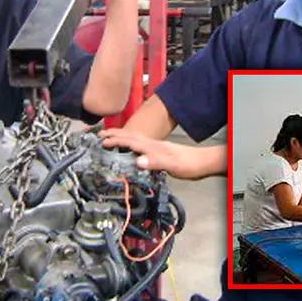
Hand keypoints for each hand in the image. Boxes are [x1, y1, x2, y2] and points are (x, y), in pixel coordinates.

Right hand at [99, 128, 216, 179]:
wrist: (202, 162)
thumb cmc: (188, 164)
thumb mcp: (172, 166)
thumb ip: (155, 162)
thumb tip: (137, 161)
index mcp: (153, 147)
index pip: (130, 141)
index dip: (116, 141)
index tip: (102, 142)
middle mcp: (153, 145)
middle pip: (130, 136)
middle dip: (114, 134)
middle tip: (99, 136)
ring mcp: (156, 147)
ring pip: (134, 139)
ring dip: (120, 137)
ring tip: (109, 139)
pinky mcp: (159, 151)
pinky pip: (139, 145)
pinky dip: (130, 144)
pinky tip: (130, 150)